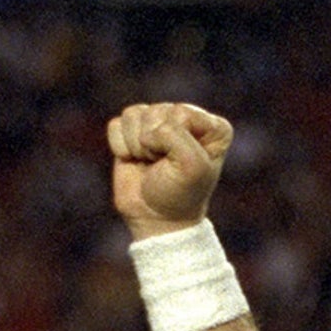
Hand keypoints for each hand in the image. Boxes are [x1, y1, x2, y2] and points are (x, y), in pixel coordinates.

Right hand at [106, 103, 233, 237]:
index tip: (181, 164)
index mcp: (213, 127)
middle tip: (164, 166)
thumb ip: (174, 135)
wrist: (156, 218)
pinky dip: (121, 146)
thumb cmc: (181, 194)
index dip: (175, 141)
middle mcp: (187, 119)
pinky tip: (134, 160)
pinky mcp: (132, 130)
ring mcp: (158, 123)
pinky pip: (117, 124)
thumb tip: (144, 133)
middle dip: (155, 144)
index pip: (181, 113)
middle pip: (156, 112)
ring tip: (151, 163)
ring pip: (135, 114)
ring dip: (137, 146)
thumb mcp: (192, 166)